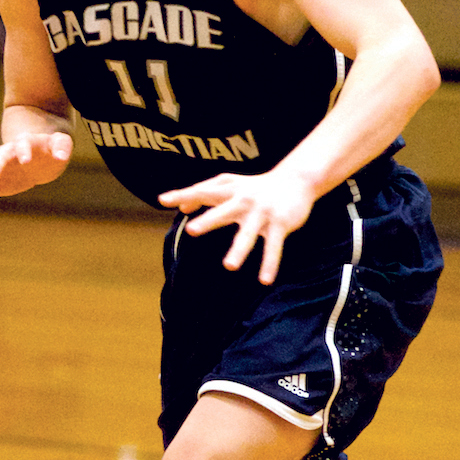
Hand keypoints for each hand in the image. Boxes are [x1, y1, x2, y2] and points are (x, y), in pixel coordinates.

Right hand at [0, 129, 73, 201]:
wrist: (40, 159)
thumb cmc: (51, 149)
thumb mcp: (61, 144)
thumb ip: (62, 147)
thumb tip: (60, 157)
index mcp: (26, 141)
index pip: (23, 144)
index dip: (23, 152)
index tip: (26, 162)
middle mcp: (10, 151)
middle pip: (1, 155)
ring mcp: (1, 165)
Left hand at [159, 169, 316, 283]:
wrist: (297, 180)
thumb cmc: (256, 185)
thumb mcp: (231, 185)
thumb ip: (206, 193)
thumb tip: (182, 208)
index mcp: (229, 190)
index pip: (202, 191)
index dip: (183, 195)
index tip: (163, 200)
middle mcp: (243, 200)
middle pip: (223, 211)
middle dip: (209, 221)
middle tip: (191, 231)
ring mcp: (262, 213)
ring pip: (248, 234)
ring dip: (239, 250)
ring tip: (229, 267)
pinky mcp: (280, 224)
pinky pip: (273, 247)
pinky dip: (270, 264)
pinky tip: (264, 280)